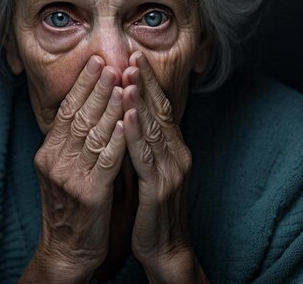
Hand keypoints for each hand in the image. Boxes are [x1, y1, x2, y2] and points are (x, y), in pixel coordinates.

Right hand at [24, 56, 125, 282]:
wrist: (67, 249)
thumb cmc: (73, 207)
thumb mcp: (65, 170)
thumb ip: (76, 142)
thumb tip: (93, 108)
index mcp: (49, 152)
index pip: (66, 111)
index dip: (81, 85)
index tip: (95, 62)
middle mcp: (55, 161)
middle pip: (77, 116)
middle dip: (95, 88)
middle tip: (109, 62)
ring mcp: (70, 178)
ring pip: (92, 134)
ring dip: (108, 106)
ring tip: (121, 82)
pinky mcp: (88, 194)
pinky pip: (105, 161)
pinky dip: (116, 139)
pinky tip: (126, 122)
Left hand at [122, 52, 207, 282]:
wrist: (166, 248)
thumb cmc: (152, 209)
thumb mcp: (149, 170)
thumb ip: (142, 144)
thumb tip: (125, 115)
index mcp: (173, 148)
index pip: (161, 107)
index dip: (149, 82)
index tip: (135, 56)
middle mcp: (177, 154)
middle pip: (160, 111)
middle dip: (145, 82)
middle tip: (132, 54)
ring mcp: (171, 170)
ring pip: (153, 128)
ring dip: (140, 100)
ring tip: (128, 74)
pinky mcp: (159, 188)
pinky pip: (146, 156)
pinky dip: (136, 133)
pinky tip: (128, 115)